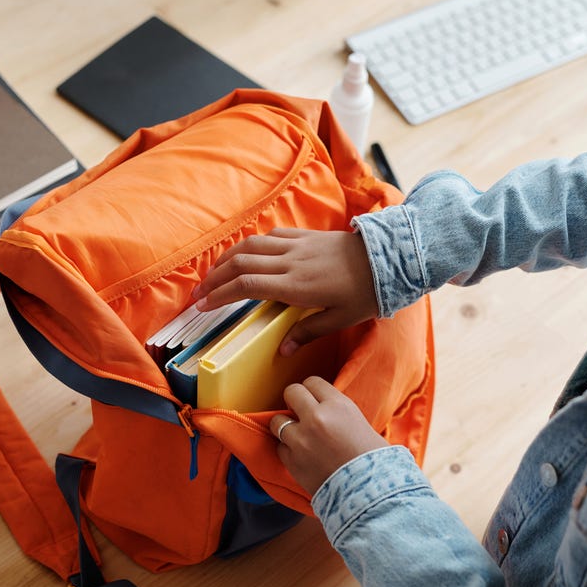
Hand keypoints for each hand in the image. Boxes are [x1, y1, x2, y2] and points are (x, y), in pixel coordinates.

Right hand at [193, 228, 378, 355]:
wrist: (389, 257)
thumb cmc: (367, 292)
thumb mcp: (340, 320)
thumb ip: (307, 332)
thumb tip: (280, 350)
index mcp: (296, 286)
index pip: (246, 287)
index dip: (220, 294)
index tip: (203, 305)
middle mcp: (290, 261)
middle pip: (239, 263)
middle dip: (213, 278)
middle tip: (197, 294)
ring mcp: (296, 245)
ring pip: (250, 246)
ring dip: (226, 259)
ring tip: (212, 274)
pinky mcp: (305, 235)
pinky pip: (269, 237)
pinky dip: (250, 246)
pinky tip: (245, 255)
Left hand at [268, 376, 388, 494]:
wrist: (369, 493)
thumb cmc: (374, 459)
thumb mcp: (361, 424)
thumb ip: (339, 413)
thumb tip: (326, 409)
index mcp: (338, 405)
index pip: (313, 382)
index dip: (312, 390)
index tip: (312, 398)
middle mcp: (316, 417)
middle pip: (292, 392)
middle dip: (294, 400)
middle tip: (299, 411)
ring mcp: (301, 439)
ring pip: (277, 420)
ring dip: (284, 426)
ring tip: (295, 435)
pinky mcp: (292, 461)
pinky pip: (279, 447)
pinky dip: (287, 451)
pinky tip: (299, 455)